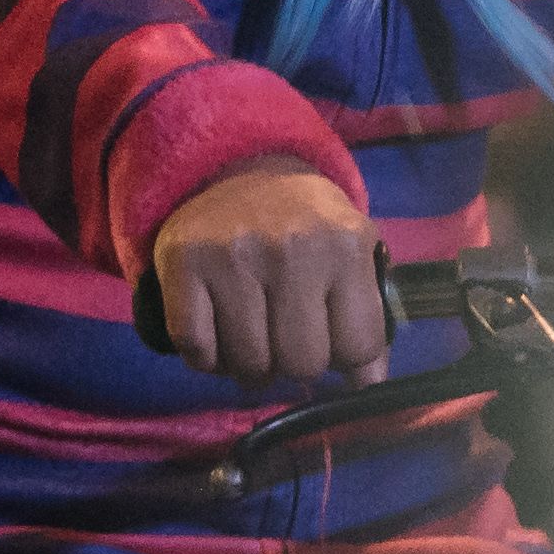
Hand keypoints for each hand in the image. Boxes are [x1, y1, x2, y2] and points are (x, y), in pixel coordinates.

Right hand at [146, 165, 390, 382]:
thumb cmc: (304, 222)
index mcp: (346, 246)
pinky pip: (197, 350)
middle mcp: (293, 248)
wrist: (235, 166)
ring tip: (253, 335)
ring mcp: (235, 255)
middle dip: (295, 362)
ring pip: (249, 364)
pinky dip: (206, 358)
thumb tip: (369, 387)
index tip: (331, 338)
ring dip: (250, 365)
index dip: (345, 356)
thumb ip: (366, 318)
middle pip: (302, 362)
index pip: (357, 346)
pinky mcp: (184, 262)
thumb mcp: (351, 253)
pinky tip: (217, 332)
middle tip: (286, 335)